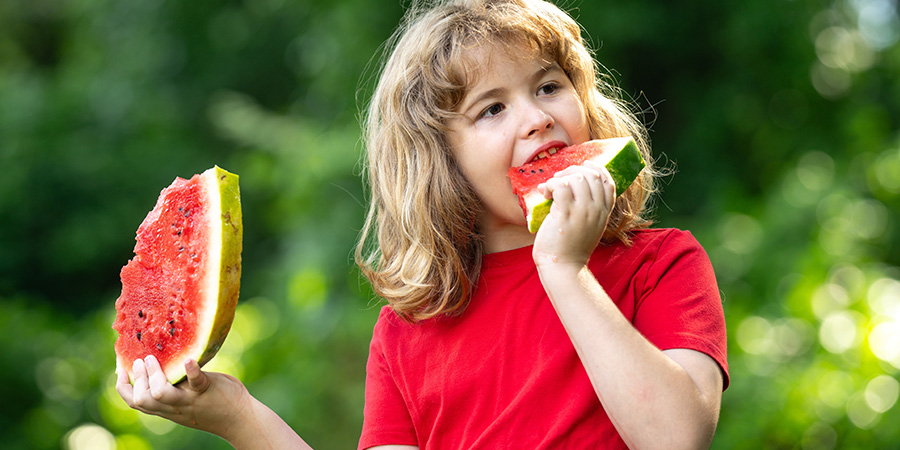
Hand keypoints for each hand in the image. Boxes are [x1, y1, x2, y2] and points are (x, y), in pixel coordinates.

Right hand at [116, 355, 249, 437]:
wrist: (240, 418)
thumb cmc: (214, 403)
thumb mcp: (187, 400)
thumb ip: (173, 388)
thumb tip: (160, 363)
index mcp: (167, 408)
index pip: (136, 402)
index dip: (124, 387)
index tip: (120, 369)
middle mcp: (175, 407)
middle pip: (143, 401)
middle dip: (136, 380)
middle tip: (138, 361)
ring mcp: (190, 400)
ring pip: (161, 395)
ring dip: (153, 375)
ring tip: (152, 358)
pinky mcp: (207, 390)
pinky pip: (197, 381)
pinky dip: (191, 370)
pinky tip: (187, 360)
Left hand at [532, 160, 614, 267]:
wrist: (563, 267)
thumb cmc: (570, 247)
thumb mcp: (589, 226)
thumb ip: (588, 207)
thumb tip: (572, 184)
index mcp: (604, 212)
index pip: (608, 181)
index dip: (596, 169)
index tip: (584, 165)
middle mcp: (596, 210)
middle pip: (592, 175)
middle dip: (573, 170)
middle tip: (559, 177)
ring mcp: (583, 211)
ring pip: (576, 178)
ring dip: (560, 177)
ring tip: (550, 187)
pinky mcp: (566, 213)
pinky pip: (560, 185)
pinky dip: (550, 184)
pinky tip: (545, 193)